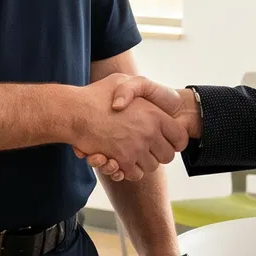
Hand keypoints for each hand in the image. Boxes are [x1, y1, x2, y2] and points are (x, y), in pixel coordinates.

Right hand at [70, 74, 188, 181]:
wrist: (74, 111)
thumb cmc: (96, 95)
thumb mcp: (122, 81)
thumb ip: (139, 88)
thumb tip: (149, 102)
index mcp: (155, 114)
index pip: (180, 138)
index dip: (175, 141)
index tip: (166, 140)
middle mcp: (149, 132)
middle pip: (168, 156)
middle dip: (159, 154)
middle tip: (148, 148)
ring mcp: (136, 148)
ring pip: (152, 167)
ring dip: (144, 163)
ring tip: (133, 152)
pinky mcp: (122, 161)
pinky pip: (135, 174)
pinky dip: (130, 170)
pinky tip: (122, 160)